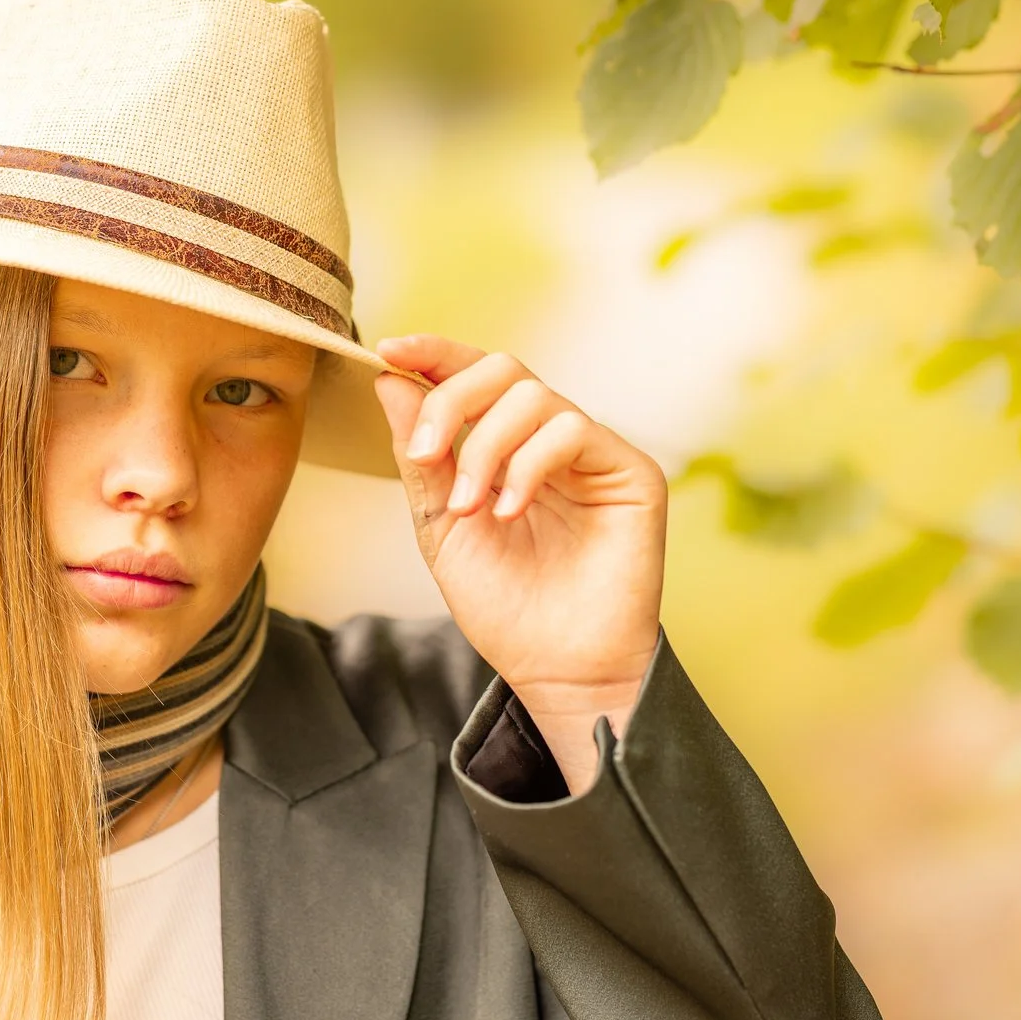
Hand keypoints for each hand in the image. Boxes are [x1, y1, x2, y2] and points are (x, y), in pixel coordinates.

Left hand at [372, 336, 667, 793]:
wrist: (555, 668)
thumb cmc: (505, 607)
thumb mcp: (441, 526)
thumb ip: (422, 457)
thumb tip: (393, 380)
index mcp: (507, 447)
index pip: (475, 376)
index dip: (435, 354)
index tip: (389, 351)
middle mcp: (552, 441)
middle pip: (504, 370)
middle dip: (452, 401)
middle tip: (427, 456)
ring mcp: (594, 454)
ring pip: (533, 397)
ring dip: (485, 447)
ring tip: (470, 508)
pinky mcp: (631, 472)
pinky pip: (573, 430)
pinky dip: (528, 465)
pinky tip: (509, 511)